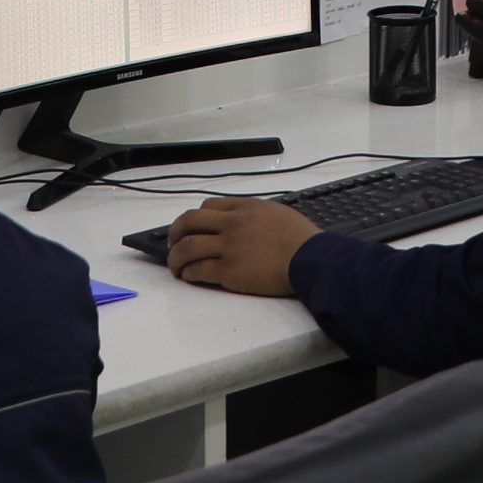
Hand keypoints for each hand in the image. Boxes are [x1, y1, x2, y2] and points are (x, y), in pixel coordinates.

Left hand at [162, 196, 316, 297]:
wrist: (310, 258)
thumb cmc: (303, 239)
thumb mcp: (278, 213)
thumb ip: (258, 215)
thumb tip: (248, 222)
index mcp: (245, 207)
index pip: (209, 206)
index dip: (196, 217)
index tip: (192, 226)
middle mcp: (232, 224)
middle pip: (190, 222)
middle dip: (175, 232)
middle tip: (172, 242)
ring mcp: (229, 247)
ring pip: (188, 247)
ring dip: (176, 257)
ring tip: (175, 265)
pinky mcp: (229, 270)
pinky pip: (199, 269)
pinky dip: (189, 273)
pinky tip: (189, 276)